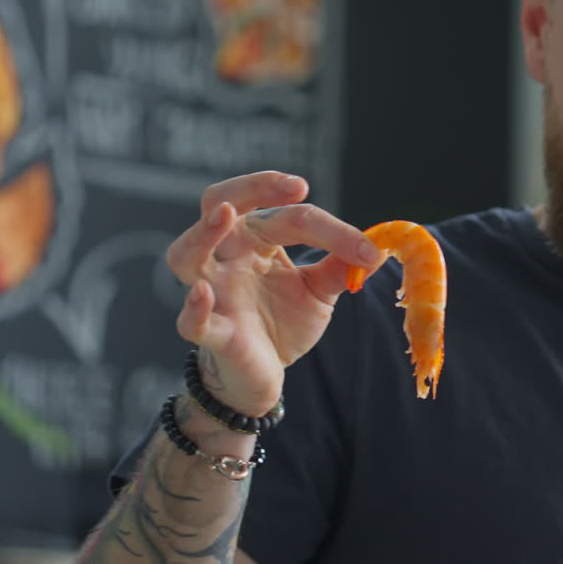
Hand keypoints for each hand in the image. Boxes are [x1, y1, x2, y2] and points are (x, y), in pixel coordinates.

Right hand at [164, 171, 381, 415]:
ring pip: (186, 253)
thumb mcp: (319, 291)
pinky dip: (194, 306)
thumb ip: (341, 268)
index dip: (328, 227)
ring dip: (203, 232)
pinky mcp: (211, 333)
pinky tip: (203, 292)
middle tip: (294, 188)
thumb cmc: (282, 323)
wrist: (262, 376)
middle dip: (251, 187)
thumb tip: (376, 250)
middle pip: (218, 202)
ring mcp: (213, 292)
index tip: (365, 248)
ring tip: (224, 214)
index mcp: (254, 240)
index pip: (284, 216)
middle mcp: (227, 257)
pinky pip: (191, 319)